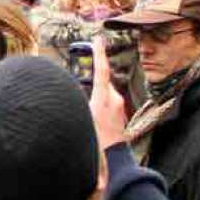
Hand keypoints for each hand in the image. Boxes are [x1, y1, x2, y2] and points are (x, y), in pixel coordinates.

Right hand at [89, 35, 126, 150]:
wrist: (114, 160)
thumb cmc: (97, 141)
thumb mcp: (82, 118)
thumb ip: (81, 102)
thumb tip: (78, 91)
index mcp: (103, 98)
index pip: (101, 71)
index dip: (99, 54)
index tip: (98, 39)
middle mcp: (114, 99)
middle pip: (102, 83)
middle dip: (93, 85)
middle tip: (86, 99)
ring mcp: (119, 106)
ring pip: (105, 94)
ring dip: (97, 98)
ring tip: (91, 117)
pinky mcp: (121, 114)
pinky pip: (109, 103)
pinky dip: (101, 106)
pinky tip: (96, 122)